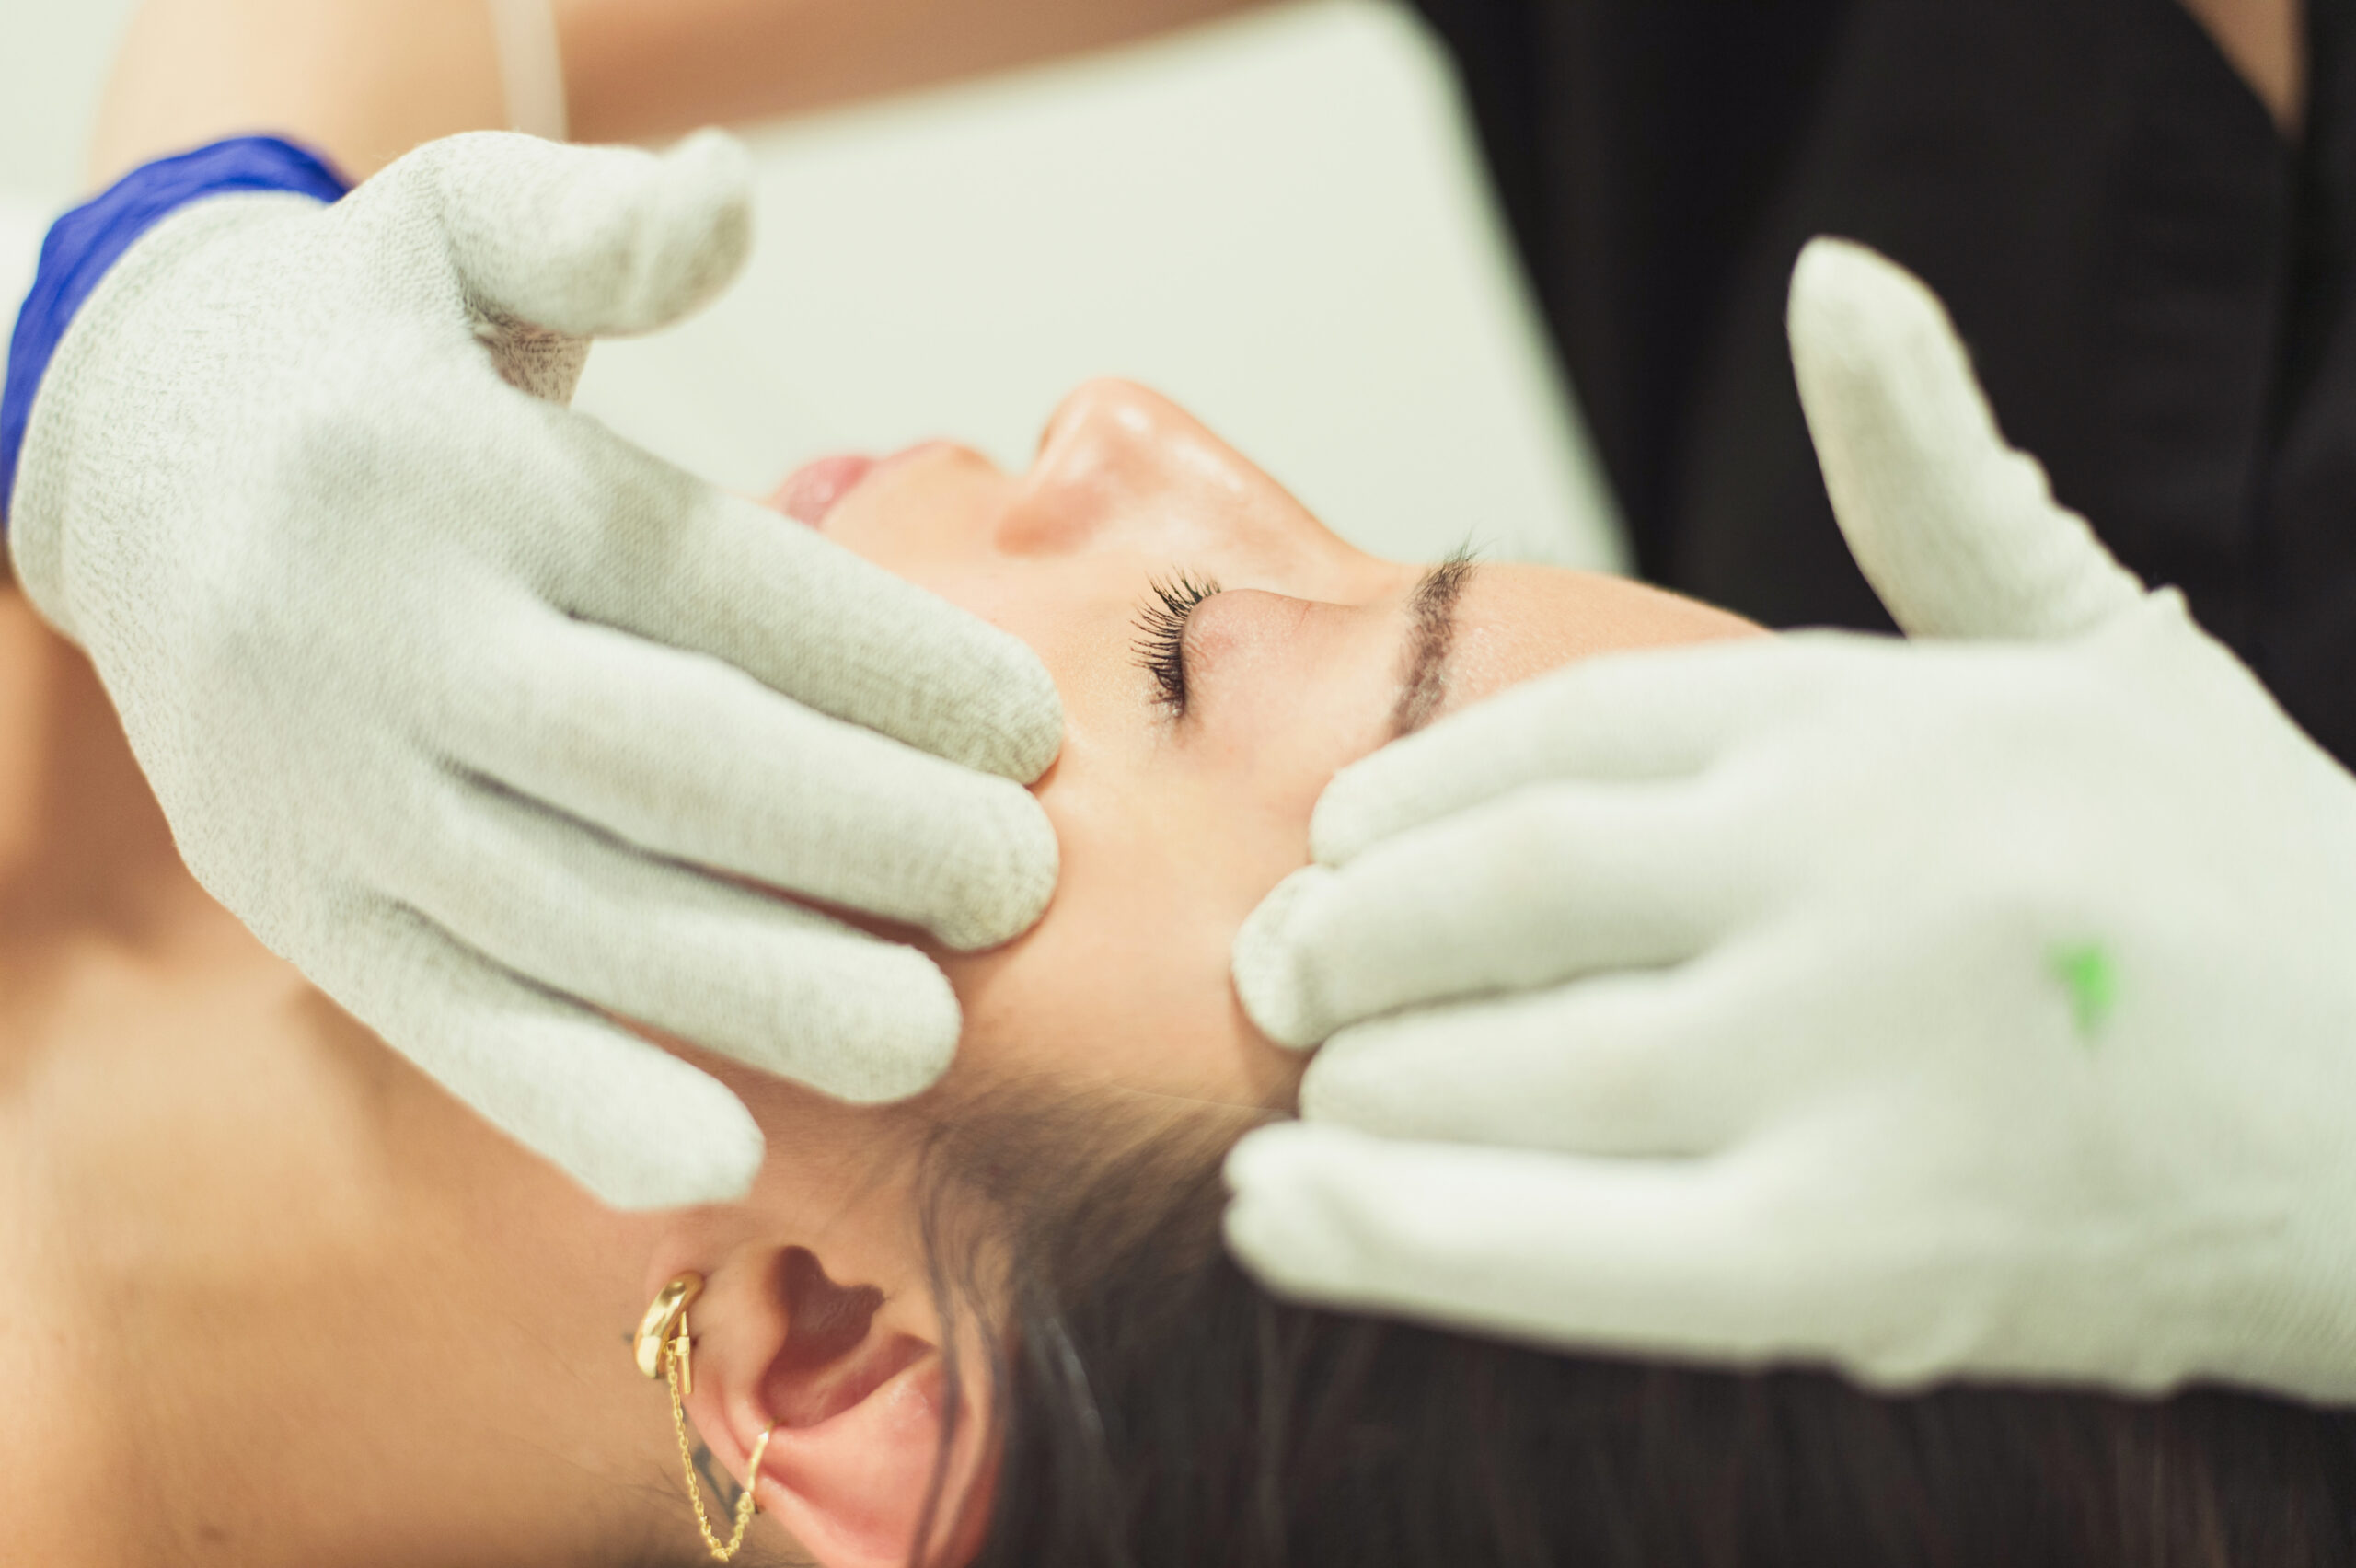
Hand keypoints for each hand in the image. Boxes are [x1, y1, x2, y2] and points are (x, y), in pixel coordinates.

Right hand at [8, 132, 1061, 1208]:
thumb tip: (727, 197)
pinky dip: (576, 1101)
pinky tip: (717, 1166)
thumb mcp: (451, 232)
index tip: (1033, 734)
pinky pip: (447, 1023)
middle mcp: (382, 640)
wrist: (132, 458)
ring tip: (925, 1042)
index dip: (881, 663)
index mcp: (455, 477)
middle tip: (1018, 888)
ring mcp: (330, 793)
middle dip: (851, 836)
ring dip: (753, 995)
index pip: (704, 587)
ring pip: (566, 916)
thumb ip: (592, 228)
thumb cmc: (370, 356)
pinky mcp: (304, 908)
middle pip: (653, 761)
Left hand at [1223, 239, 2355, 1399]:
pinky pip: (1567, 1261)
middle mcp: (1854, 873)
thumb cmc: (2232, 879)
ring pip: (1505, 1065)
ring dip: (1360, 1076)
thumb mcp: (2092, 646)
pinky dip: (1396, 1242)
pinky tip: (1280, 1218)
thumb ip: (1940, 476)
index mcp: (1883, 720)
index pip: (1562, 734)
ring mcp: (1857, 1070)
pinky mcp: (1862, 1264)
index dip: (1414, 792)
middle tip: (1280, 966)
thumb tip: (1838, 279)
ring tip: (1300, 1086)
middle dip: (1350, 932)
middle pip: (1503, 887)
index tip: (1339, 840)